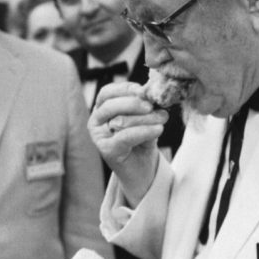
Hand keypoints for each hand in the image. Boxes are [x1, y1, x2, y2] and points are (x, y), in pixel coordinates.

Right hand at [88, 82, 168, 205]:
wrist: (143, 170)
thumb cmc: (142, 140)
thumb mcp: (144, 118)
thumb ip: (144, 106)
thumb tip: (151, 91)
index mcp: (102, 109)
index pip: (108, 92)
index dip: (126, 88)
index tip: (145, 91)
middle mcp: (96, 121)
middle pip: (111, 104)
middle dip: (135, 103)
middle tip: (153, 105)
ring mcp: (98, 137)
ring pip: (119, 120)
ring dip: (145, 118)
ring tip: (163, 118)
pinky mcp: (106, 151)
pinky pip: (125, 136)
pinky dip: (144, 131)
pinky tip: (158, 129)